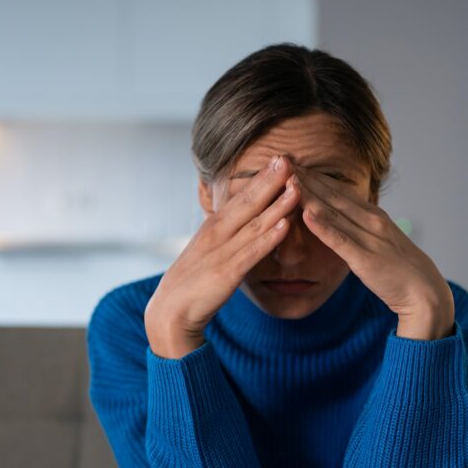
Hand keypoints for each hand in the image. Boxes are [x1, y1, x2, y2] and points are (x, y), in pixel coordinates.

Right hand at [145, 155, 296, 356]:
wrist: (171, 310)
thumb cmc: (193, 281)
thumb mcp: (210, 250)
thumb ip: (228, 236)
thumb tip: (248, 224)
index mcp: (214, 226)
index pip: (241, 197)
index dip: (261, 177)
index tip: (280, 158)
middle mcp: (218, 233)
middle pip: (248, 202)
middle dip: (269, 180)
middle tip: (288, 158)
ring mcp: (223, 252)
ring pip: (254, 224)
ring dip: (277, 205)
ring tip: (297, 186)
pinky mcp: (227, 273)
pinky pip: (251, 253)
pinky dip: (268, 239)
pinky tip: (285, 226)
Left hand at [289, 164, 455, 338]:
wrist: (425, 291)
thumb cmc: (401, 271)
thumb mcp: (381, 242)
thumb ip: (363, 231)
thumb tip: (344, 224)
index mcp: (374, 216)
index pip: (340, 191)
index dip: (315, 176)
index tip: (294, 164)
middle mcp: (371, 220)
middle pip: (333, 195)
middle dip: (307, 178)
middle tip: (282, 161)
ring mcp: (369, 238)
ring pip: (334, 212)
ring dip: (309, 195)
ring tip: (287, 179)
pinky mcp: (365, 259)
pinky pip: (340, 240)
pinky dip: (323, 227)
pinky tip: (306, 215)